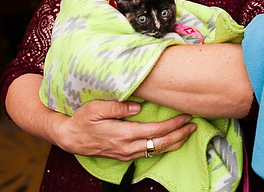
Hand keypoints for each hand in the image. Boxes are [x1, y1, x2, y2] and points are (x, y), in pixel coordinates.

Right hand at [54, 100, 196, 160]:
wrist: (70, 137)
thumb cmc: (82, 119)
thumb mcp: (96, 108)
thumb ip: (118, 107)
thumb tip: (138, 107)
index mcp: (123, 134)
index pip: (155, 131)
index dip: (173, 125)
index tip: (186, 116)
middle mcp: (127, 147)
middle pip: (160, 144)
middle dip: (179, 134)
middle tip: (194, 125)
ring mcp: (126, 153)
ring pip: (156, 151)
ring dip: (174, 142)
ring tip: (187, 133)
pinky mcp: (124, 156)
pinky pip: (148, 154)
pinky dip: (162, 148)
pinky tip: (170, 142)